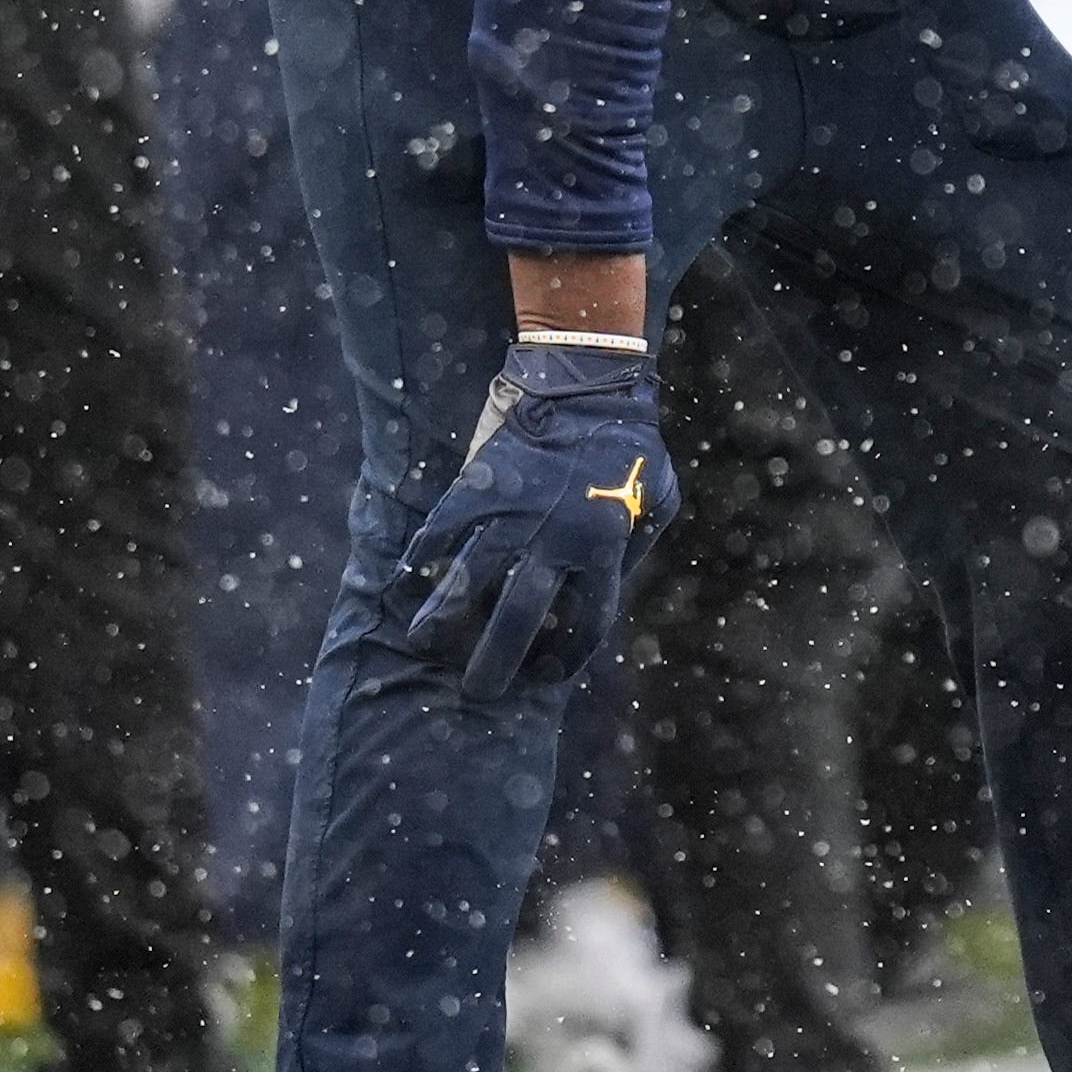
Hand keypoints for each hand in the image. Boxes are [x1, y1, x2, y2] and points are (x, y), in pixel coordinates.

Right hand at [401, 343, 680, 700]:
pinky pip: (442, 529)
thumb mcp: (661, 500)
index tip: (545, 676)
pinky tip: (410, 574)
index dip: (565, 659)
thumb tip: (612, 590)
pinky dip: (423, 553)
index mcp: (603, 550)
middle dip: (495, 661)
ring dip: (442, 617)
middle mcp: (554, 541)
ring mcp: (512, 514)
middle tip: (476, 689)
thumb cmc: (633, 444)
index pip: (586, 626)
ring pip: (467, 581)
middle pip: (518, 620)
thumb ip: (637, 550)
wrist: (590, 382)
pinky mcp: (480, 486)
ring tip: (424, 641)